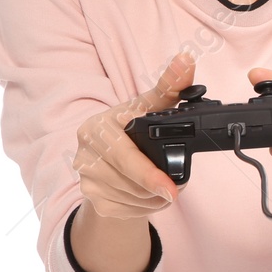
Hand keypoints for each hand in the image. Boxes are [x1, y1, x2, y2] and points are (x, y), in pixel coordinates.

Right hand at [71, 50, 194, 219]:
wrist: (109, 162)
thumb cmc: (131, 129)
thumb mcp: (148, 107)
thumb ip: (169, 85)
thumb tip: (186, 59)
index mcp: (95, 128)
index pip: (126, 156)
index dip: (151, 174)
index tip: (172, 189)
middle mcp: (84, 155)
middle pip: (133, 182)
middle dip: (160, 186)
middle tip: (175, 184)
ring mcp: (86, 181)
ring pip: (135, 199)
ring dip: (156, 197)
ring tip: (161, 184)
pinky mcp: (94, 203)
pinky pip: (130, 212)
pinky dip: (146, 207)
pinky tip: (147, 194)